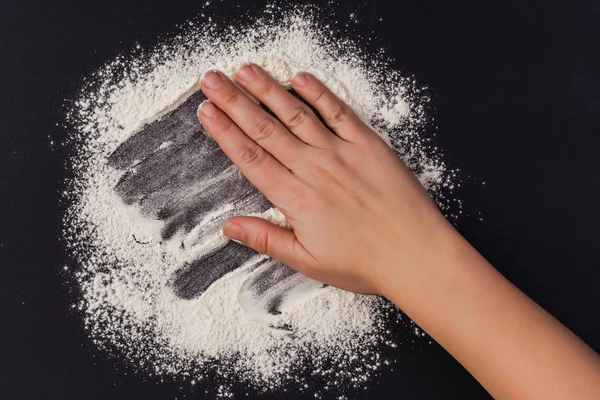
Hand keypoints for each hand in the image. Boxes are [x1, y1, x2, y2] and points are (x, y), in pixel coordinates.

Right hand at [198, 64, 453, 294]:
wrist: (416, 255)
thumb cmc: (364, 263)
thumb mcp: (307, 261)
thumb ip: (266, 239)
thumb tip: (229, 226)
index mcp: (296, 198)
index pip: (250, 158)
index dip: (224, 132)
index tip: (206, 111)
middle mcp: (313, 169)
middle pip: (265, 129)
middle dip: (234, 101)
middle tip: (212, 79)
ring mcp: (341, 153)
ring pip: (296, 114)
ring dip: (268, 90)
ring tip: (245, 71)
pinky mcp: (368, 144)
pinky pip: (339, 112)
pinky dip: (319, 94)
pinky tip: (300, 79)